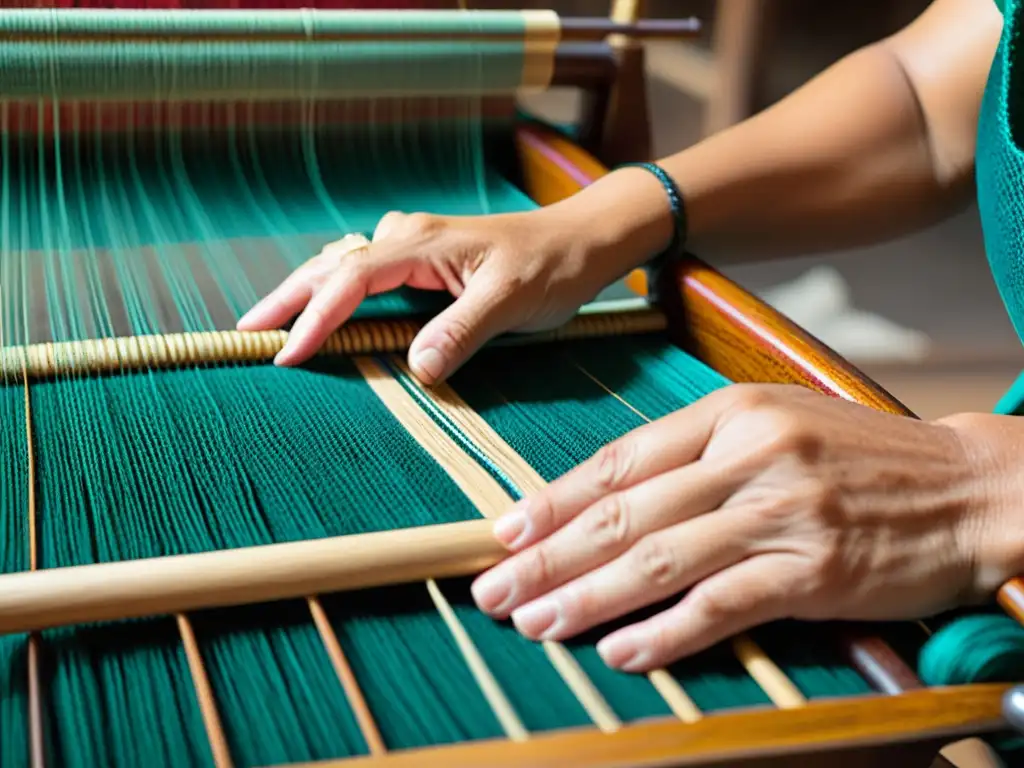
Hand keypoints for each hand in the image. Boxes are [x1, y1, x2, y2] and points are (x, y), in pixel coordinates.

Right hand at [236, 205, 638, 383]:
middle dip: (285, 299)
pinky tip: (323, 310)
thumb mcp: (512, 301)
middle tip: (243, 331)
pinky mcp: (423, 261)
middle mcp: (409, 238)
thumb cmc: (551, 268)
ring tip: (268, 324)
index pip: (351, 280)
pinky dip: (334, 293)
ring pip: (342, 267)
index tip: (286, 354)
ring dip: (304, 293)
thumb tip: (417, 368)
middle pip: (330, 266)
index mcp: (422, 244)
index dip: (315, 317)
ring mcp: (414, 247)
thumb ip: (462, 330)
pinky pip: (364, 274)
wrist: (580, 241)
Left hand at [470, 384, 1016, 671]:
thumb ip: (697, 449)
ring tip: (537, 622)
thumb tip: (611, 494)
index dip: (555, 500)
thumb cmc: (861, 457)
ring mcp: (781, 512)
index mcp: (732, 412)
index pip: (620, 461)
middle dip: (550, 556)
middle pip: (624, 512)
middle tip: (496, 588)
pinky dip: (666, 632)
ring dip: (588, 597)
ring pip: (660, 559)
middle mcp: (749, 456)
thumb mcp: (776, 422)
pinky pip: (721, 604)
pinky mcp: (814, 569)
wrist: (968, 487)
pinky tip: (621, 651)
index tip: (507, 532)